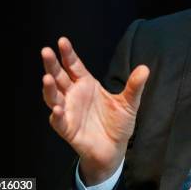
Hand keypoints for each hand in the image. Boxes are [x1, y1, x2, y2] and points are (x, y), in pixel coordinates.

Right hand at [41, 37, 148, 184]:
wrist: (115, 148)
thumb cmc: (118, 123)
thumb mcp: (129, 103)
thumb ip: (134, 86)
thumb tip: (144, 68)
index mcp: (87, 84)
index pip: (74, 66)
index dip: (68, 54)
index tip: (62, 41)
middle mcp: (74, 95)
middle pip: (59, 77)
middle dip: (52, 65)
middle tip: (46, 51)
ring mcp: (69, 111)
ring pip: (54, 97)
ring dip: (49, 88)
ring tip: (46, 77)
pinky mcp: (68, 128)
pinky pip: (59, 121)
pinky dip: (57, 115)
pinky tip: (57, 109)